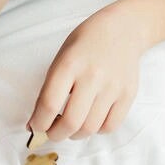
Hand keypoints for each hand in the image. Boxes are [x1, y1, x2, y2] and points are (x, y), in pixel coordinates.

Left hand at [29, 11, 143, 139]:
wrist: (124, 29)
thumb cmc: (86, 42)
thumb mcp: (61, 57)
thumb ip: (49, 89)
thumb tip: (37, 123)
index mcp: (70, 64)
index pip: (49, 105)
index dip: (38, 123)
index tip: (36, 127)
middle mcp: (93, 76)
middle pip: (71, 122)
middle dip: (56, 135)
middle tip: (52, 132)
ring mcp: (113, 87)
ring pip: (90, 128)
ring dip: (75, 135)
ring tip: (71, 127)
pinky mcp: (128, 94)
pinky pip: (110, 126)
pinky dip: (97, 130)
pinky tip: (92, 120)